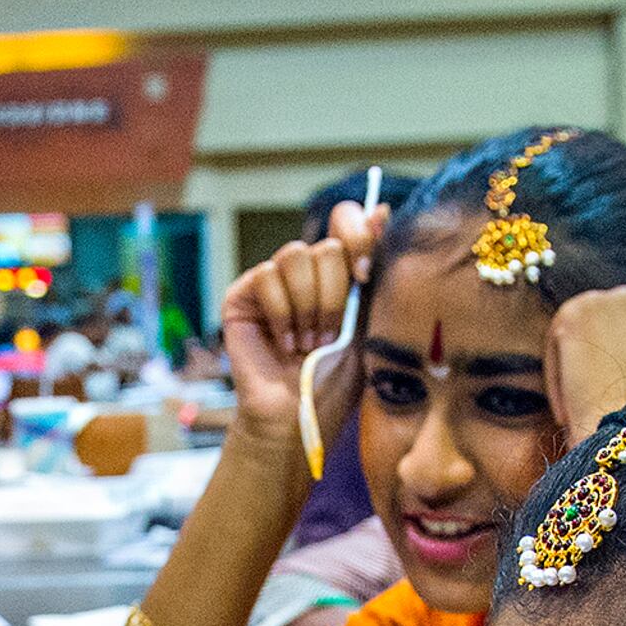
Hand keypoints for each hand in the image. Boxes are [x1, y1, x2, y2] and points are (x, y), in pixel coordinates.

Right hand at [219, 217, 376, 436]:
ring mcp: (272, 281)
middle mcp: (305, 272)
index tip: (365, 277)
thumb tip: (382, 208)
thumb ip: (371, 267)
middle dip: (335, 296)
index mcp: (338, 272)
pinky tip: (283, 344)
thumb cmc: (334, 380)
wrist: (298, 417)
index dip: (360, 239)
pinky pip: (267, 275)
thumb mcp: (365, 321)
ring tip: (306, 343)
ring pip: (297, 256)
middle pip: (328, 245)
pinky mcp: (243, 295)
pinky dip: (282, 314)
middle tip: (328, 337)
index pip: (347, 222)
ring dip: (309, 307)